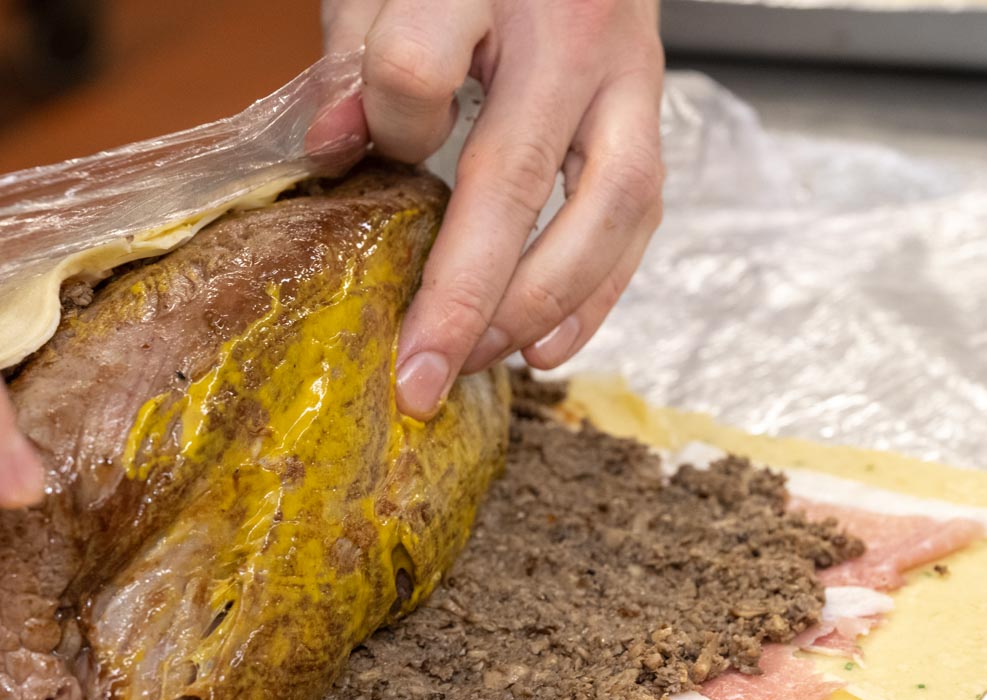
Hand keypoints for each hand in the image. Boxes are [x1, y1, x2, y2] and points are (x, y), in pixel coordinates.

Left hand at [323, 0, 664, 415]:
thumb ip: (354, 54)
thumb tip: (333, 150)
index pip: (416, 69)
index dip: (384, 127)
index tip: (358, 147)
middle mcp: (573, 28)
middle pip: (520, 175)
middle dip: (464, 296)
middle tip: (418, 377)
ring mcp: (628, 68)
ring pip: (609, 205)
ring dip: (540, 304)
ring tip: (480, 364)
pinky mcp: (652, 104)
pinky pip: (642, 210)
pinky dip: (599, 290)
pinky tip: (547, 346)